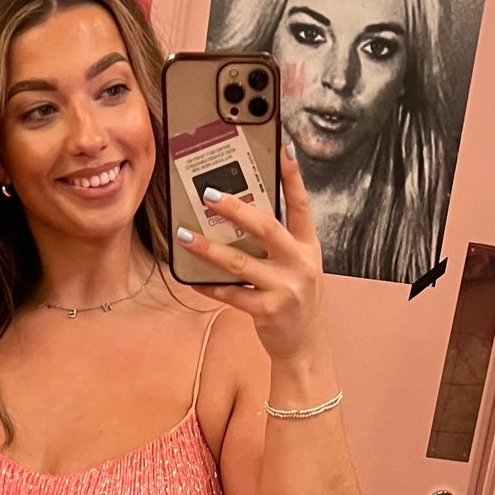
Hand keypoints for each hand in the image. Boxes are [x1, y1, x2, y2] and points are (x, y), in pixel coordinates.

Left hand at [176, 146, 327, 364]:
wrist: (306, 347)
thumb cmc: (297, 302)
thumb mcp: (300, 268)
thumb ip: (280, 244)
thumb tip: (243, 216)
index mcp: (308, 248)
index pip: (301, 205)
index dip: (293, 176)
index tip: (282, 147)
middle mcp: (300, 265)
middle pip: (266, 228)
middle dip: (237, 209)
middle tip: (209, 195)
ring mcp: (285, 289)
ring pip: (240, 262)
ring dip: (209, 249)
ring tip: (185, 236)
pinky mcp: (267, 311)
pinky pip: (231, 294)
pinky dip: (209, 285)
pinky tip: (192, 278)